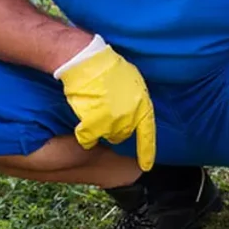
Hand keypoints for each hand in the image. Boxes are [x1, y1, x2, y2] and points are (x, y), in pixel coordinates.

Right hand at [55, 36, 156, 171]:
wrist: (88, 62)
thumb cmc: (108, 69)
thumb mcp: (133, 83)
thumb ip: (136, 102)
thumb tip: (133, 116)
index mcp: (142, 105)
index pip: (147, 134)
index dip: (147, 152)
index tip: (146, 166)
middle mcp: (130, 116)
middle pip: (122, 135)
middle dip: (114, 127)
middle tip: (104, 109)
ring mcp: (113, 121)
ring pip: (106, 136)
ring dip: (99, 128)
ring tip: (94, 108)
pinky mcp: (95, 123)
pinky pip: (88, 139)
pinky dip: (84, 134)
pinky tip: (82, 123)